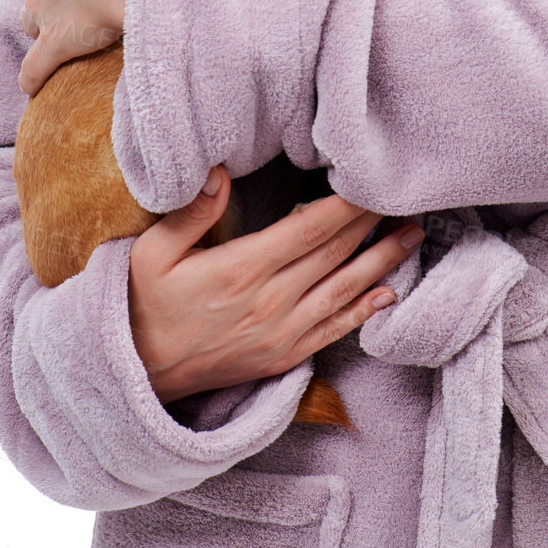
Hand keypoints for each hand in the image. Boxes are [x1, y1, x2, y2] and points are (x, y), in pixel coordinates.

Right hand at [127, 166, 424, 403]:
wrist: (134, 376)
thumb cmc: (141, 305)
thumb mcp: (152, 253)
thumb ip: (191, 212)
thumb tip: (218, 171)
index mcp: (242, 269)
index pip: (309, 228)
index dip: (346, 203)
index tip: (373, 180)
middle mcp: (270, 302)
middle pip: (335, 253)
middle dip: (372, 222)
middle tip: (406, 196)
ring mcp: (280, 334)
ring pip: (344, 290)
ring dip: (382, 261)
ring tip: (412, 235)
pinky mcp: (282, 357)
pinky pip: (334, 330)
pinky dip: (364, 310)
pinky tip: (389, 292)